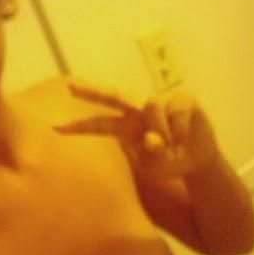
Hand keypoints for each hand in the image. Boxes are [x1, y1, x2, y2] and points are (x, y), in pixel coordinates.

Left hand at [54, 81, 219, 178]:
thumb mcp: (154, 167)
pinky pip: (176, 113)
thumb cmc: (169, 162)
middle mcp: (139, 111)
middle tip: (69, 87)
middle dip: (91, 91)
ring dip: (161, 130)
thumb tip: (153, 138)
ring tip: (172, 145)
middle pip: (113, 95)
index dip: (79, 127)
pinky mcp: (182, 99)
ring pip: (151, 106)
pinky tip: (185, 138)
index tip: (56, 128)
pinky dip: (180, 131)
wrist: (197, 160)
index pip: (99, 125)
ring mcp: (161, 101)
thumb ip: (149, 155)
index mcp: (126, 128)